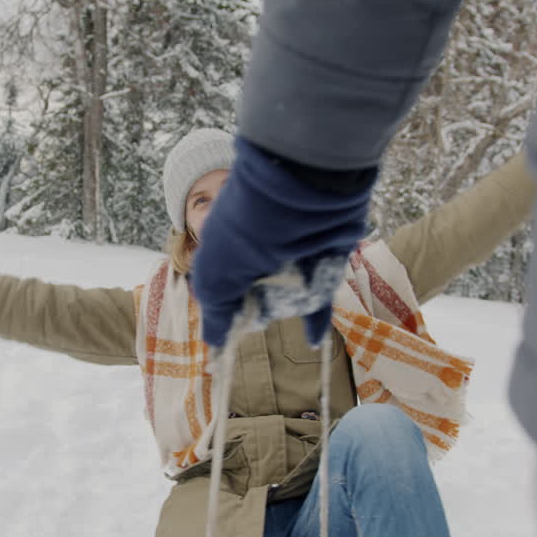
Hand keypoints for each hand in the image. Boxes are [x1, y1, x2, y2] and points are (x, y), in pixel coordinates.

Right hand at [190, 137, 372, 346]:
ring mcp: (292, 257)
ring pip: (288, 297)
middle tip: (257, 319)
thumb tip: (213, 344)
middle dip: (256, 310)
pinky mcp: (322, 262)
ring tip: (282, 312)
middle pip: (256, 295)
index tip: (226, 335)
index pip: (221, 289)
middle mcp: (259, 252)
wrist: (301, 192)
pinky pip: (319, 298)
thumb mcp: (213, 275)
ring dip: (284, 309)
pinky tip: (312, 341)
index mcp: (226, 249)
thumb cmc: (244, 234)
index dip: (223, 311)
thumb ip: (215, 313)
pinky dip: (316, 320)